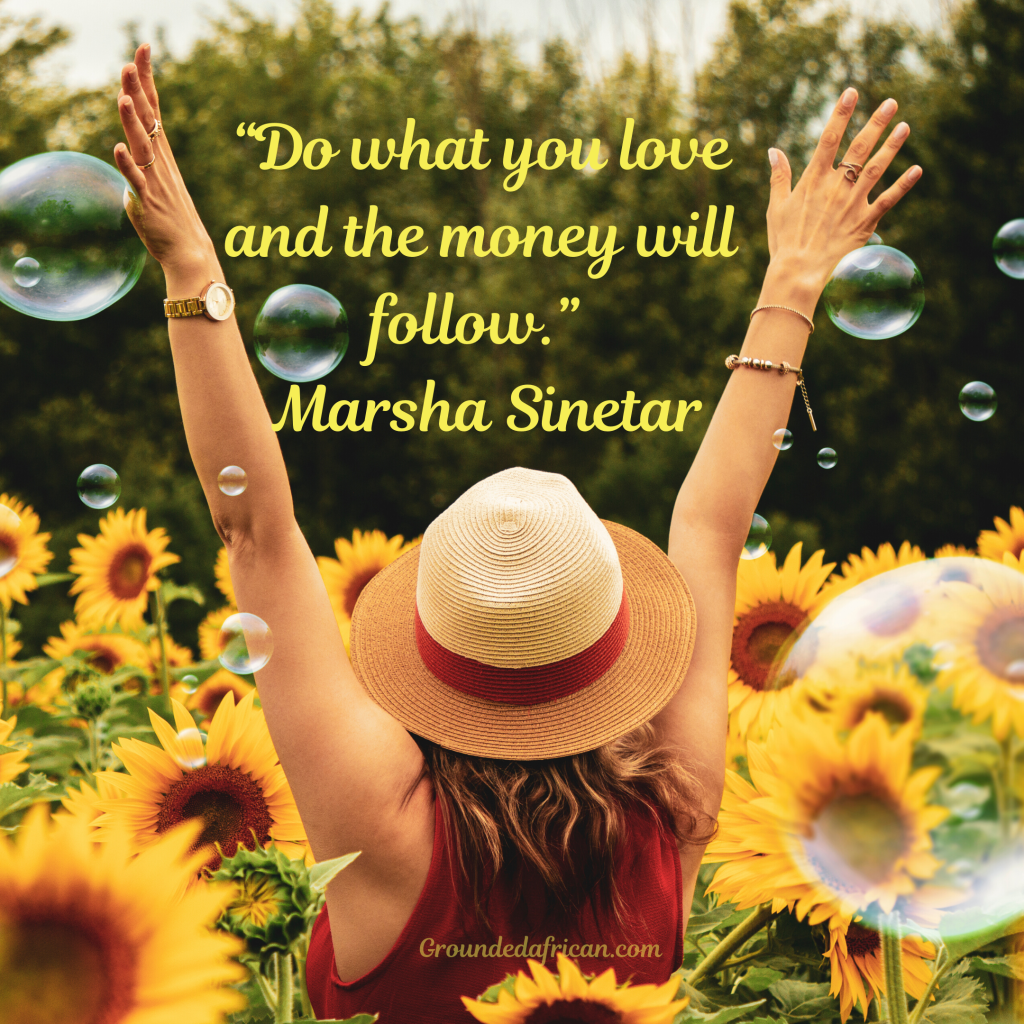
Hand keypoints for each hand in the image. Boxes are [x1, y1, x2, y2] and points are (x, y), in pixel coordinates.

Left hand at [113, 44, 218, 274]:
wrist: (189, 252)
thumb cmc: (172, 223)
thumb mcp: (153, 189)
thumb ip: (138, 173)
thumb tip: (128, 169)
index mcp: (162, 155)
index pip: (154, 109)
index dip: (146, 79)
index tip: (142, 50)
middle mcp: (160, 163)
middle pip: (149, 119)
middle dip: (139, 89)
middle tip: (132, 61)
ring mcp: (155, 181)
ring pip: (142, 145)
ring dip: (133, 122)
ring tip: (124, 97)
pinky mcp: (147, 202)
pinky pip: (137, 180)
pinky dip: (128, 164)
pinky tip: (119, 148)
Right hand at [765, 88, 921, 295]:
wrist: (798, 272)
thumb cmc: (784, 241)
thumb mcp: (776, 207)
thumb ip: (779, 176)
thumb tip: (773, 151)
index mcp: (813, 180)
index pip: (829, 138)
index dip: (841, 113)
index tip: (852, 91)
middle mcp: (836, 187)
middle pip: (859, 148)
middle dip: (876, 123)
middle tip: (891, 102)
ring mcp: (852, 203)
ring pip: (876, 168)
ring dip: (892, 146)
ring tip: (905, 127)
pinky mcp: (864, 222)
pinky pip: (888, 200)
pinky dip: (903, 185)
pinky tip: (916, 169)